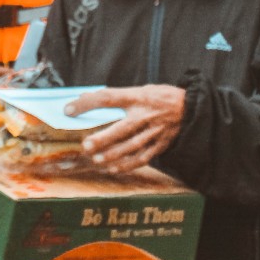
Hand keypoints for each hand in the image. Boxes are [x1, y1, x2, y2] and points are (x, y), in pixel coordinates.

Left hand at [67, 85, 184, 173]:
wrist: (191, 108)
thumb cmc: (161, 97)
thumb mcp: (141, 90)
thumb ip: (119, 97)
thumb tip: (89, 100)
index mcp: (138, 97)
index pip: (108, 98)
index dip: (87, 103)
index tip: (69, 109)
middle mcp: (146, 114)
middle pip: (123, 128)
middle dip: (104, 138)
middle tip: (87, 145)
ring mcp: (154, 131)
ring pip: (132, 146)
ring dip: (113, 154)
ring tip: (97, 160)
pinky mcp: (161, 144)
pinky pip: (143, 157)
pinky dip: (128, 164)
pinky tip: (113, 168)